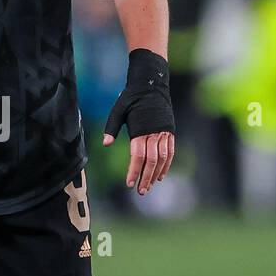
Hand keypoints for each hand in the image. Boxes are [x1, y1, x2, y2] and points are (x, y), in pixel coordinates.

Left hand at [103, 48, 175, 194]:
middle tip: (140, 191)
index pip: (138, 156)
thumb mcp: (118, 110)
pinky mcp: (170, 131)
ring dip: (157, 174)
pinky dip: (167, 164)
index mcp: (140, 130)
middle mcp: (154, 133)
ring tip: (150, 186)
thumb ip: (112, 127)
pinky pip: (169, 151)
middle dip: (146, 177)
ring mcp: (164, 132)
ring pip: (162, 158)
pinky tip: (161, 174)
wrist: (152, 84)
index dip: (134, 171)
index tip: (130, 183)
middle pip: (151, 161)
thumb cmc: (132, 98)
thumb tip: (105, 144)